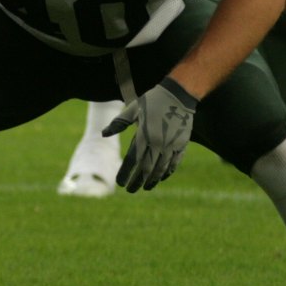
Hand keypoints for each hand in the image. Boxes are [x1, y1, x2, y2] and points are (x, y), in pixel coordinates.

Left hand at [101, 76, 198, 192]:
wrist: (179, 94)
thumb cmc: (152, 100)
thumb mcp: (133, 109)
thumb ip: (119, 123)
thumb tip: (104, 134)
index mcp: (144, 134)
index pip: (132, 159)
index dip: (125, 173)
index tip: (119, 183)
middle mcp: (157, 142)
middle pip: (146, 168)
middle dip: (137, 181)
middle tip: (130, 190)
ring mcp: (171, 145)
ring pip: (161, 169)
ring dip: (152, 180)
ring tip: (146, 187)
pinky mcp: (181, 145)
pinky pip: (174, 163)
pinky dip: (167, 172)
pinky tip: (161, 177)